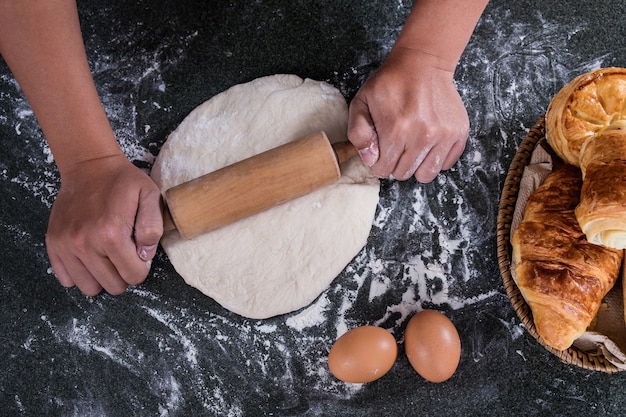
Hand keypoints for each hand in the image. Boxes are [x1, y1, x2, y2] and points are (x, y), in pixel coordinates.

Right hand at [45, 154, 162, 295]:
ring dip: (102, 276)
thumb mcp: (149, 195)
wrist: (89, 167)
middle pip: (114, 286)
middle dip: (123, 273)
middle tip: (124, 251)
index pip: (134, 276)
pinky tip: (90, 255)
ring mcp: (66, 246)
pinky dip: (80, 273)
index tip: (138, 251)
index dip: (141, 266)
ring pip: (90, 288)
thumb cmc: (123, 182)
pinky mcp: (54, 245)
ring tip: (107, 255)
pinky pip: (67, 279)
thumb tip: (145, 255)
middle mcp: (85, 244)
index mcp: (112, 234)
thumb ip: (153, 227)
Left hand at [348, 48, 469, 182]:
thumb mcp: (361, 102)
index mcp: (395, 130)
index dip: (378, 163)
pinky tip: (427, 143)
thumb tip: (371, 160)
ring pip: (426, 175)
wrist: (422, 62)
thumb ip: (358, 134)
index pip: (383, 170)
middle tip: (396, 145)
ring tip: (412, 148)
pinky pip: (445, 165)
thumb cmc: (389, 83)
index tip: (381, 150)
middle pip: (403, 173)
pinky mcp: (458, 132)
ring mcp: (443, 135)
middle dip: (396, 164)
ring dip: (416, 165)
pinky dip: (435, 159)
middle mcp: (422, 135)